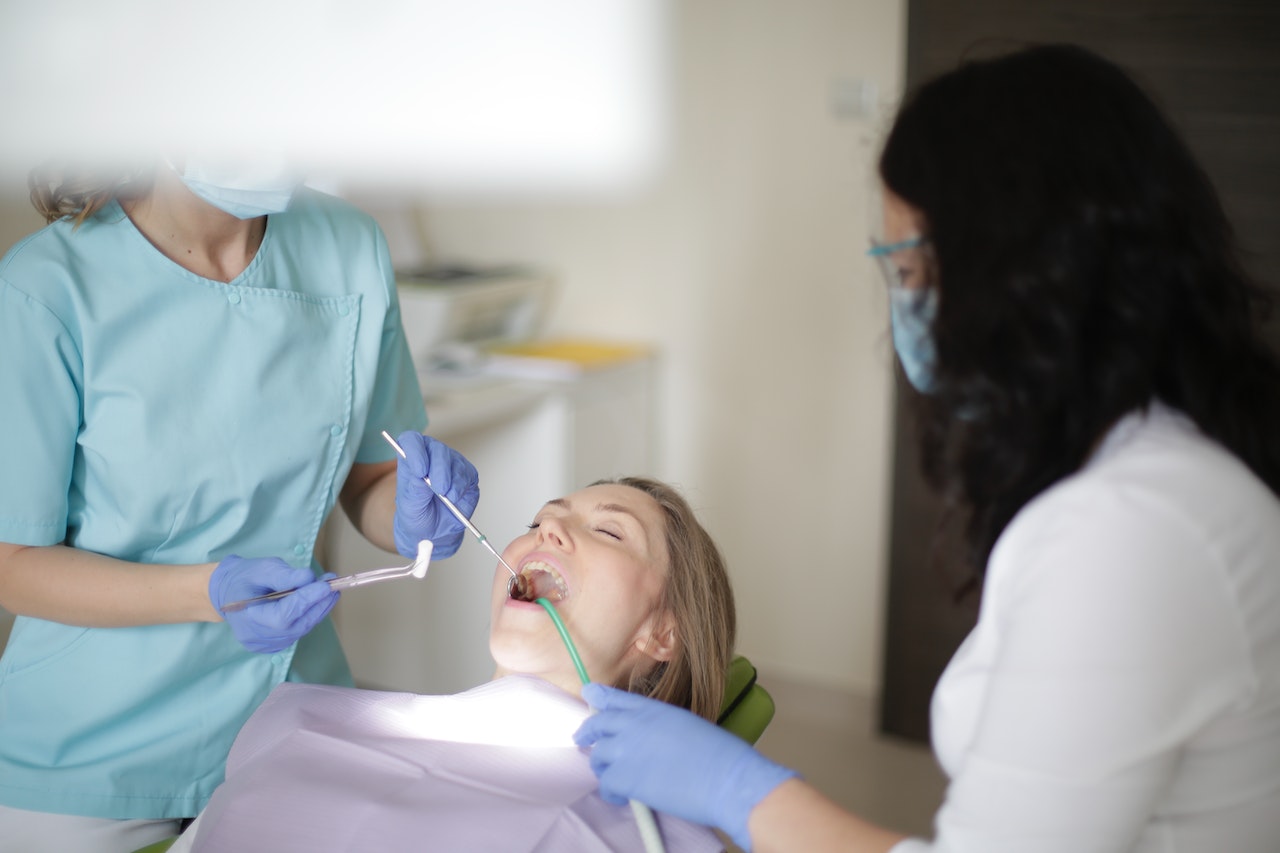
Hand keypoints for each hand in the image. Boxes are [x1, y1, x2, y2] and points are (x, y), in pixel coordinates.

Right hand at [209, 556, 338, 653]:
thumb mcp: (261, 569)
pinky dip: (308, 616)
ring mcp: (266, 645)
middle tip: (333, 585)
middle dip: (318, 604)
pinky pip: (297, 631)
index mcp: (248, 618)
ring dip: (317, 609)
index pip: (284, 614)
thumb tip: (309, 578)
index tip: (326, 585)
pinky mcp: (273, 645)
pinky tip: (315, 602)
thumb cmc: (244, 578)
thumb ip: (284, 575)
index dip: (307, 600)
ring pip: (300, 629)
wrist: (228, 593)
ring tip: (328, 590)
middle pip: (297, 625)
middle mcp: (258, 638)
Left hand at [392, 430, 478, 558]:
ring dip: (451, 481)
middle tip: (438, 489)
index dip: (414, 450)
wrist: (434, 531)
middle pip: (436, 449)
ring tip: (446, 498)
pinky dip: (461, 487)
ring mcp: (451, 464)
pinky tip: (454, 498)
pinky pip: (468, 474)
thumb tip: (421, 477)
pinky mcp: (467, 475)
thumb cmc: (417, 516)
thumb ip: (414, 491)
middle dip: (438, 469)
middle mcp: (431, 457)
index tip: (419, 470)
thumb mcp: (409, 508)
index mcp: (412, 460)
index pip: (411, 441)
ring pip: (454, 461)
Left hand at [574, 683, 796, 849]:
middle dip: (588, 732)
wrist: (726, 777)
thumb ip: (659, 726)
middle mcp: (634, 724)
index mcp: (652, 709)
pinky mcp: (625, 778)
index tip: (589, 694)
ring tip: (614, 777)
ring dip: (603, 767)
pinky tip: (623, 797)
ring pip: (598, 757)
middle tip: (583, 739)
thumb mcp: (686, 724)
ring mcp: (626, 750)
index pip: (616, 699)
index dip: (599, 697)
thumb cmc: (718, 754)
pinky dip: (612, 793)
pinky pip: (606, 785)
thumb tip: (647, 740)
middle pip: (598, 725)